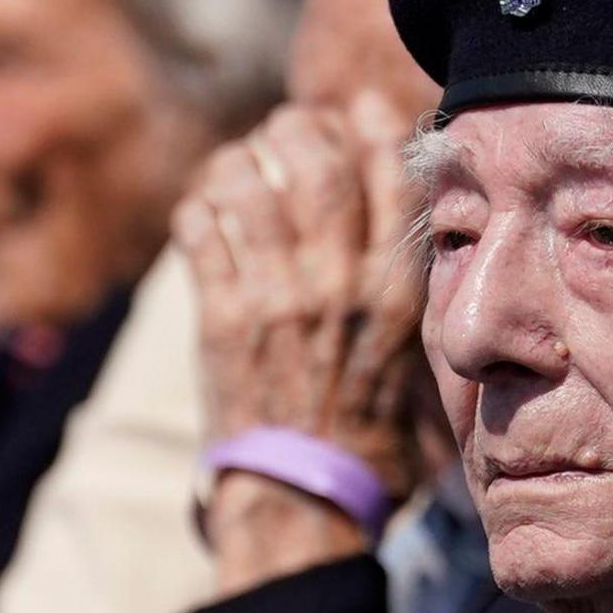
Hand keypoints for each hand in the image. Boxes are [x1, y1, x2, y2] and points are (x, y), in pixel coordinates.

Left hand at [176, 92, 430, 488]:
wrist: (302, 502)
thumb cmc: (365, 439)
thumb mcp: (413, 357)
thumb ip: (403, 286)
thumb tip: (398, 218)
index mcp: (397, 292)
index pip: (390, 173)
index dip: (366, 125)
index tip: (350, 111)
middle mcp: (339, 285)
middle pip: (315, 160)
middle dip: (295, 129)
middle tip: (285, 131)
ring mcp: (275, 299)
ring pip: (249, 181)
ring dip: (240, 160)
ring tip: (240, 166)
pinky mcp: (219, 318)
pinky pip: (200, 227)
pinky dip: (199, 205)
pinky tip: (205, 211)